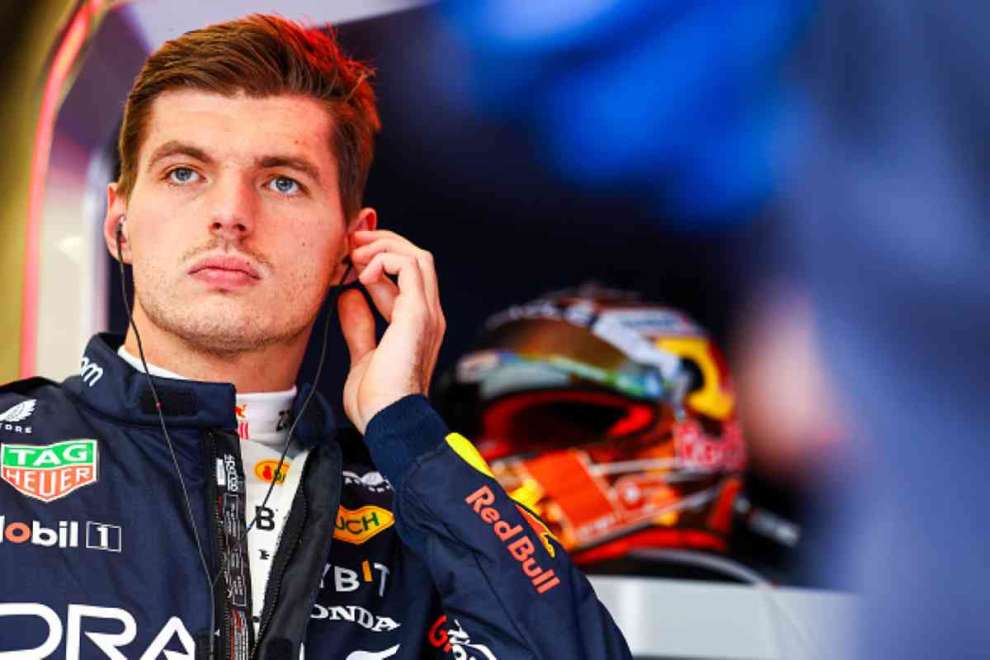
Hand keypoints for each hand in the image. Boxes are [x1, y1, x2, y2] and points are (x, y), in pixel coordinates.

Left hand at [338, 229, 445, 432]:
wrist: (388, 422)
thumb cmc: (378, 403)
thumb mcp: (363, 355)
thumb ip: (359, 326)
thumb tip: (349, 298)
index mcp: (416, 325)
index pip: (405, 278)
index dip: (376, 262)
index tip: (347, 261)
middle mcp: (427, 316)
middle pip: (417, 258)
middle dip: (382, 244)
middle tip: (351, 244)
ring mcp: (426, 314)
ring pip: (417, 256)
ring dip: (383, 247)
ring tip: (355, 255)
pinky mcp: (417, 314)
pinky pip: (409, 266)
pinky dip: (385, 259)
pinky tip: (362, 273)